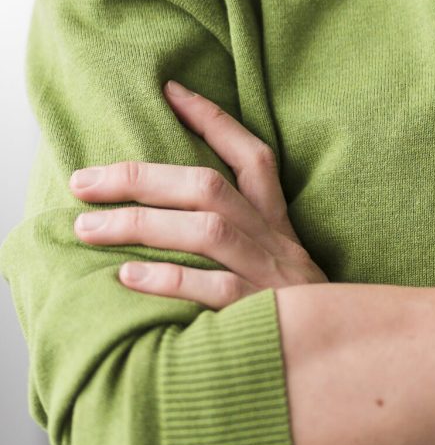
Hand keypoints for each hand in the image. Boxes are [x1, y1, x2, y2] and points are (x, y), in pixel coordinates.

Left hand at [69, 79, 327, 307]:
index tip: (170, 89)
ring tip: (87, 228)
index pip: (250, 154)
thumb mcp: (275, 257)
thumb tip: (167, 200)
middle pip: (210, 187)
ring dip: (142, 224)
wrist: (341, 356)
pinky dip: (168, 279)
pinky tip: (127, 276)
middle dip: (143, 177)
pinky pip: (212, 289)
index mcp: (276, 218)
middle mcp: (273, 238)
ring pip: (207, 230)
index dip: (212, 119)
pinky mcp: (260, 313)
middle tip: (84, 180)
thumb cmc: (291, 307)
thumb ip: (238, 229)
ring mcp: (268, 274)